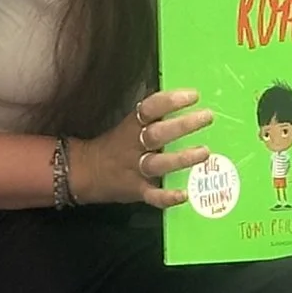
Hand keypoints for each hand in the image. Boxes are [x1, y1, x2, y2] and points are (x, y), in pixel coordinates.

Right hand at [70, 90, 212, 209]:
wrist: (84, 172)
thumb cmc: (116, 145)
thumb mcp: (128, 125)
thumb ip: (150, 115)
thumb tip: (179, 97)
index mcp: (132, 126)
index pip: (150, 108)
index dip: (171, 101)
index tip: (193, 95)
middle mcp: (133, 146)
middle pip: (157, 134)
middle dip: (182, 125)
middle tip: (207, 117)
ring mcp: (135, 170)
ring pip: (158, 164)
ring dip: (181, 158)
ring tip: (205, 152)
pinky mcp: (137, 191)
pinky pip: (152, 196)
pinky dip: (167, 197)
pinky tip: (185, 195)